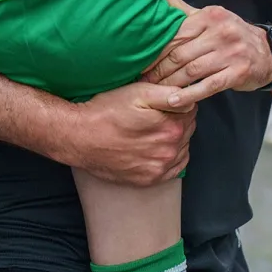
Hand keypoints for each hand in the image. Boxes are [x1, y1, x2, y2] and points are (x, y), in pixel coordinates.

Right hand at [64, 81, 196, 186]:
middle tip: (157, 113)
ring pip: (181, 148)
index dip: (179, 101)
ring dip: (175, 138)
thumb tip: (189, 97)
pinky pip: (174, 168)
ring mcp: (159, 168)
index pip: (190, 110)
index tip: (165, 99)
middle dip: (178, 119)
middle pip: (188, 129)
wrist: (80, 138)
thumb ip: (169, 94)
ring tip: (153, 129)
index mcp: (171, 128)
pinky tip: (157, 147)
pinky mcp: (149, 180)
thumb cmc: (107, 112)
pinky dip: (171, 157)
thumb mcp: (138, 92)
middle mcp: (169, 151)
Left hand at [143, 0, 271, 101]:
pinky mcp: (237, 73)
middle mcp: (221, 32)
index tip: (141, 62)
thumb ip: (182, 9)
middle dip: (159, 69)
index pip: (176, 35)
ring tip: (155, 90)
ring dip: (170, 83)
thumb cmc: (232, 35)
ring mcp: (230, 53)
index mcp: (210, 16)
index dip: (156, 50)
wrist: (267, 52)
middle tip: (144, 80)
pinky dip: (189, 94)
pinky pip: (208, 86)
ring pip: (192, 70)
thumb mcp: (210, 17)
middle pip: (181, 54)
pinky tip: (174, 100)